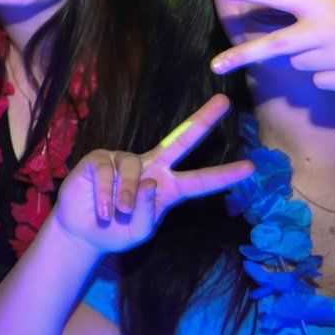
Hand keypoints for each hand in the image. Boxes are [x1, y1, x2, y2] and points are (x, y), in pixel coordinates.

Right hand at [49, 95, 252, 254]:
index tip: (251, 168)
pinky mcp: (99, 159)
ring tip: (118, 212)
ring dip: (126, 193)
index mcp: (169, 188)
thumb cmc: (117, 232)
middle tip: (226, 102)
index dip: (224, 175)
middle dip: (203, 120)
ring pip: (134, 168)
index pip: (201, 181)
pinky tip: (103, 209)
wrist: (83, 233)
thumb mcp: (140, 232)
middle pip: (181, 140)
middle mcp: (152, 168)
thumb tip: (149, 182)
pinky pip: (106, 170)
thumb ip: (150, 211)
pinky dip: (105, 192)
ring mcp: (125, 160)